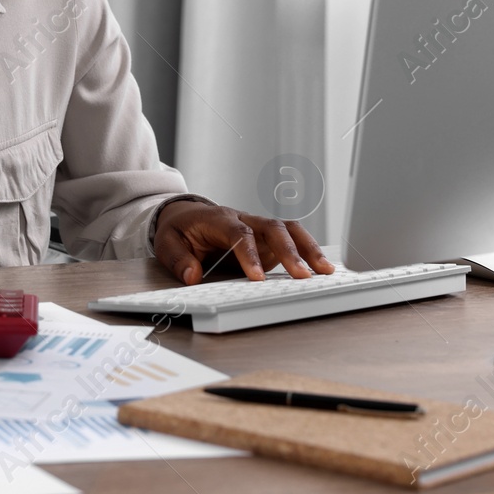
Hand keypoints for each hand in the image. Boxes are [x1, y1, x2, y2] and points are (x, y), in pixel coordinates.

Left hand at [154, 201, 334, 284]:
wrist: (187, 215)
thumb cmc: (180, 230)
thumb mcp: (167, 243)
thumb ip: (178, 259)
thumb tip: (193, 275)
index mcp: (218, 219)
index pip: (238, 233)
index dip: (249, 254)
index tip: (257, 278)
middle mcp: (244, 219)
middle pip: (272, 228)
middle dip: (289, 251)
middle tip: (302, 276)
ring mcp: (259, 227)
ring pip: (288, 229)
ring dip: (308, 248)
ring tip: (325, 271)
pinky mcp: (268, 238)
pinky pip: (292, 239)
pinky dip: (308, 251)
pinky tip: (322, 268)